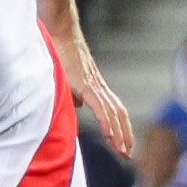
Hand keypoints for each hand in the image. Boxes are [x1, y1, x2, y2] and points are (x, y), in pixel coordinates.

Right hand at [52, 22, 134, 158]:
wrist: (59, 32)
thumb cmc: (60, 52)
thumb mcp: (67, 79)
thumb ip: (74, 93)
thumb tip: (77, 106)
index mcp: (96, 87)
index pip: (115, 110)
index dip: (121, 127)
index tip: (123, 145)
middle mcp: (99, 87)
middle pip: (120, 113)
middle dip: (126, 135)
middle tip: (127, 154)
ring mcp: (94, 85)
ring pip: (113, 113)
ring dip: (119, 134)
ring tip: (123, 151)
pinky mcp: (86, 84)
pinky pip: (100, 107)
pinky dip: (107, 123)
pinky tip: (111, 136)